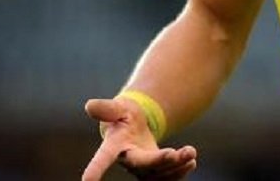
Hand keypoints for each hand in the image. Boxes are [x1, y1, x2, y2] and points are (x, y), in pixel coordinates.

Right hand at [82, 96, 196, 180]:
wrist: (135, 126)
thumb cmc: (123, 115)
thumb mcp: (117, 108)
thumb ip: (106, 108)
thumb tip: (89, 106)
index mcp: (114, 145)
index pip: (103, 158)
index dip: (95, 169)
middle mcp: (128, 161)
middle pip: (142, 165)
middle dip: (158, 161)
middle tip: (173, 154)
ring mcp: (142, 170)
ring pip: (159, 175)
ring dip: (176, 166)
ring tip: (191, 153)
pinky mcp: (155, 174)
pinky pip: (168, 179)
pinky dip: (180, 171)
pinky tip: (190, 160)